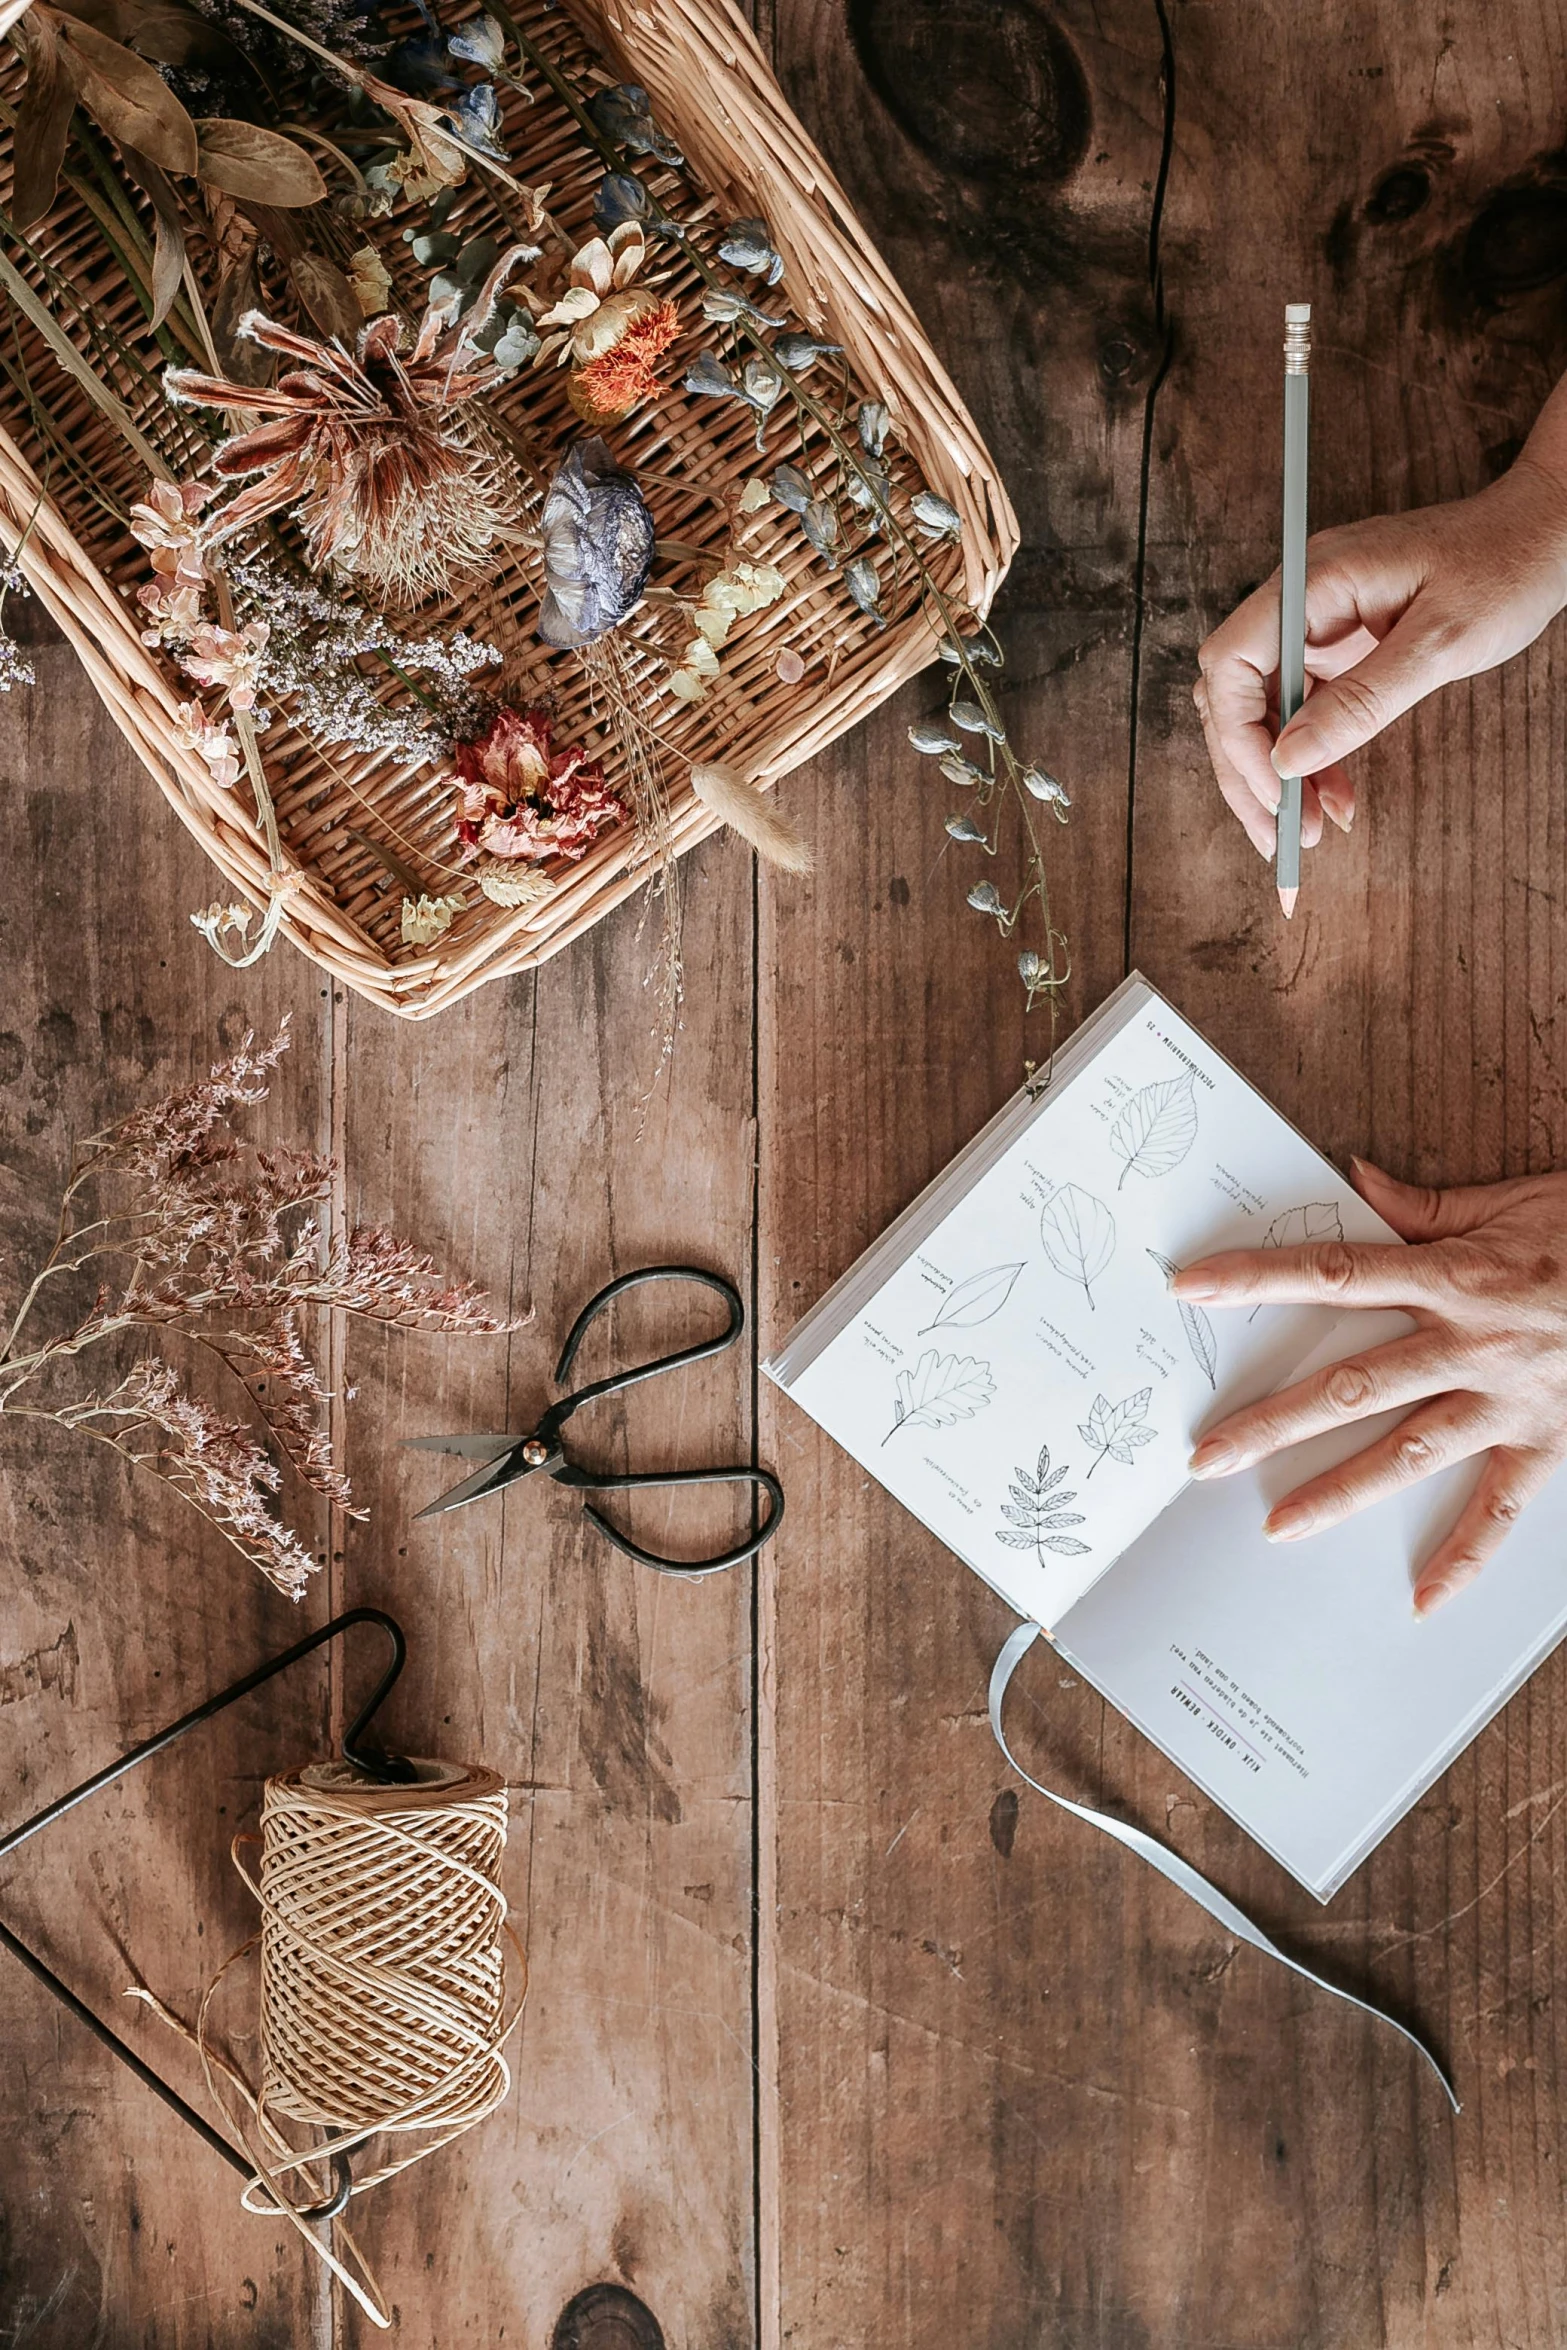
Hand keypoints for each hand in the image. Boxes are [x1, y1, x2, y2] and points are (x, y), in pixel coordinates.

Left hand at [1172, 1161, 1566, 1612]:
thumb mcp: (1510, 1199)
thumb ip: (1423, 1204)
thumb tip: (1355, 1181)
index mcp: (1450, 1276)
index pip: (1332, 1275)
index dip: (1255, 1278)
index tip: (1191, 1287)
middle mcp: (1469, 1344)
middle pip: (1352, 1384)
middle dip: (1274, 1423)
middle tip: (1209, 1456)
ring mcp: (1506, 1400)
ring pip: (1408, 1452)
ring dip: (1340, 1491)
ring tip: (1280, 1526)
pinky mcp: (1546, 1441)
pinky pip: (1500, 1509)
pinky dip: (1465, 1557)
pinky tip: (1423, 1598)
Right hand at [1193, 458, 1566, 858]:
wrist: (1539, 534)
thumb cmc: (1502, 567)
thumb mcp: (1440, 644)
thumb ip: (1362, 701)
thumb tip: (1291, 758)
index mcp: (1316, 580)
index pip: (1233, 662)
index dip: (1240, 735)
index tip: (1277, 791)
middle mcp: (1301, 598)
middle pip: (1232, 693)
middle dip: (1248, 770)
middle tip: (1280, 835)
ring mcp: (1314, 621)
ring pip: (1260, 709)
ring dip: (1276, 773)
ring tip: (1309, 827)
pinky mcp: (1334, 644)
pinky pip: (1300, 707)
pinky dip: (1310, 756)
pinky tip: (1333, 793)